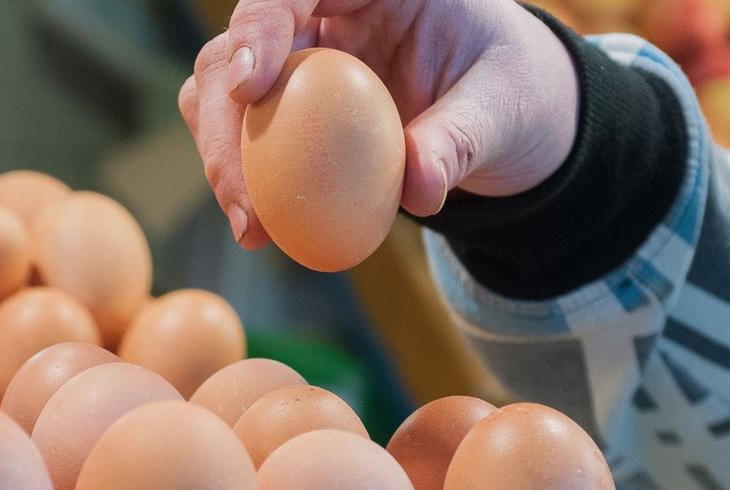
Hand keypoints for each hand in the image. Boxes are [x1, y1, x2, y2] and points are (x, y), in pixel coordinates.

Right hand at [180, 0, 580, 247]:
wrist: (501, 114)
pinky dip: (241, 175)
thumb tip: (418, 187)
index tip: (251, 85)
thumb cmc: (507, 91)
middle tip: (242, 194)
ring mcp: (297, 49)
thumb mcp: (501, 112)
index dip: (260, 23)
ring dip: (222, 152)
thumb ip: (460, 141)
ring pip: (223, 82)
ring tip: (250, 225)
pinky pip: (243, 128)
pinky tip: (259, 228)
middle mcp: (322, 5)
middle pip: (243, 37)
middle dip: (225, 113)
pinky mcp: (285, 97)